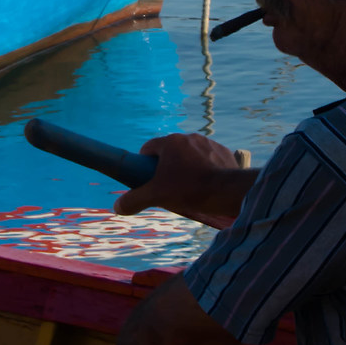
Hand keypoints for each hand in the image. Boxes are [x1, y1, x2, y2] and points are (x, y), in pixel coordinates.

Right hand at [116, 133, 249, 227]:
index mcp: (170, 142)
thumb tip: (117, 207)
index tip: (147, 180)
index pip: (148, 149)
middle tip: (167, 188)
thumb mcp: (157, 196)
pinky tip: (206, 185)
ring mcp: (208, 143)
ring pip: (190, 155)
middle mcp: (189, 137)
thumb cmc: (189, 190)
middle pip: (170, 152)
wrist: (228, 191)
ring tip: (189, 189)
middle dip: (166, 167)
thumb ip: (134, 200)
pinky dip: (205, 169)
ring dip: (186, 167)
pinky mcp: (223, 152)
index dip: (144, 165)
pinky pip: (208, 159)